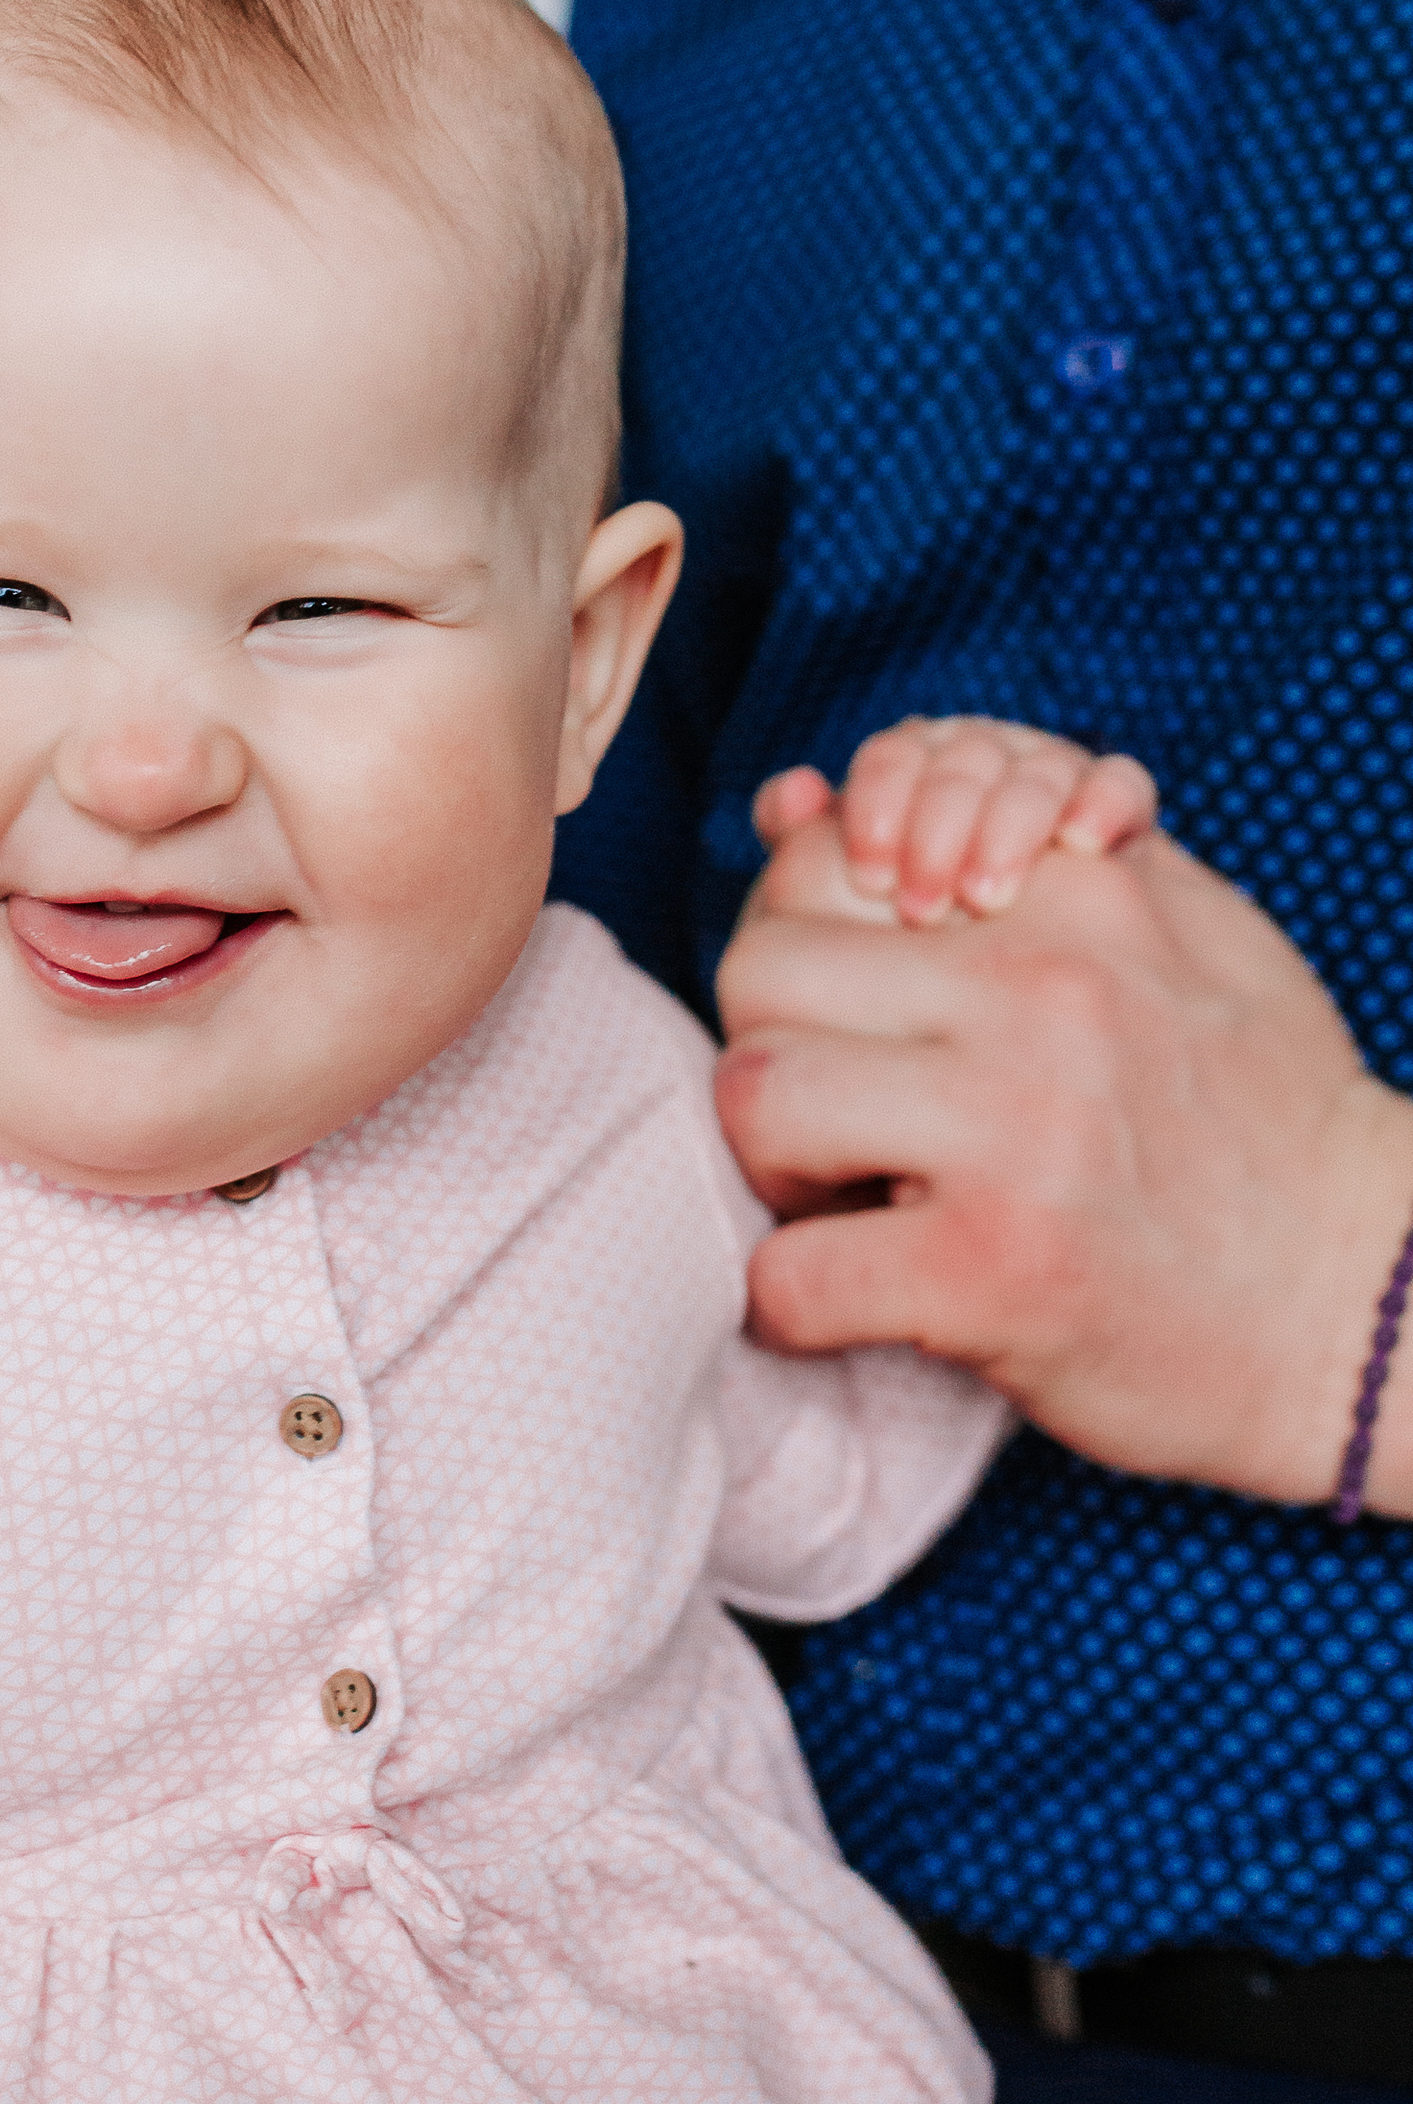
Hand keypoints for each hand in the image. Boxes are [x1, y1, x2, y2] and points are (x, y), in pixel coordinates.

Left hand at [715, 814, 1412, 1507]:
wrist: (1368, 1306)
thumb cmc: (1262, 1120)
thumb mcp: (1184, 936)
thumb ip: (1019, 851)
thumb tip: (801, 797)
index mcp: (1075, 899)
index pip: (822, 862)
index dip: (798, 944)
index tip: (845, 1019)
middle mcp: (1041, 996)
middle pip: (761, 971)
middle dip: (767, 1049)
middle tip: (827, 1122)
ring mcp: (1013, 1135)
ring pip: (752, 1098)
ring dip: (771, 1169)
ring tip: (842, 1204)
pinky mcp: (990, 1276)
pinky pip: (790, 1276)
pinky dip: (795, 1306)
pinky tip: (860, 1302)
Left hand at [753, 717, 1156, 928]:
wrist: (1035, 1012)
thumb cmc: (909, 959)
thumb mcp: (844, 914)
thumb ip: (807, 853)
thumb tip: (789, 797)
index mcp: (916, 772)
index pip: (897, 755)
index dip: (879, 802)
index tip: (870, 873)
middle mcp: (984, 764)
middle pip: (966, 757)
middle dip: (940, 823)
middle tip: (921, 906)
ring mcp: (1054, 785)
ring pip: (1038, 767)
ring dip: (1010, 823)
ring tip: (987, 895)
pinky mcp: (1119, 818)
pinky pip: (1121, 782)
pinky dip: (1104, 800)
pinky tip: (1083, 841)